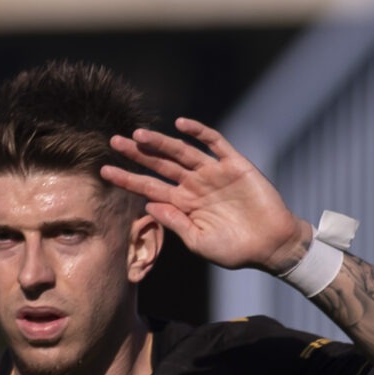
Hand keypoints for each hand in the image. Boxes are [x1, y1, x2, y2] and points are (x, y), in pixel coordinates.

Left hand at [102, 119, 309, 273]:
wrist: (270, 245)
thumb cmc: (233, 249)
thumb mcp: (197, 241)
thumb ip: (174, 222)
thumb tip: (147, 204)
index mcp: (182, 204)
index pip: (148, 188)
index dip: (127, 179)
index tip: (103, 171)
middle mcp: (194, 186)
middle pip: (160, 166)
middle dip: (137, 154)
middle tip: (113, 142)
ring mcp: (214, 174)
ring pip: (182, 153)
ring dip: (161, 143)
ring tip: (138, 134)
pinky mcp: (235, 165)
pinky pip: (215, 144)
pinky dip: (199, 133)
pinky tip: (181, 124)